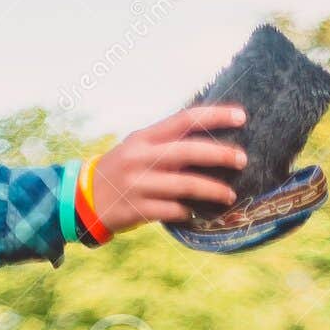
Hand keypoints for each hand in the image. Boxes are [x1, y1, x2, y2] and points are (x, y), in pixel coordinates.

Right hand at [95, 105, 247, 232]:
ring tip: (230, 195)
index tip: (241, 116)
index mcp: (146, 137)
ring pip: (185, 186)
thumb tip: (209, 137)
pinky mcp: (139, 209)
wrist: (86, 199)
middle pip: (188, 152)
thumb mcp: (139, 147)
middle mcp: (142, 157)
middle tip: (243, 159)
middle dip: (220, 155)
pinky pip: (173, 210)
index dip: (214, 116)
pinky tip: (197, 214)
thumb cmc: (123, 170)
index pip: (185, 119)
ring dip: (212, 191)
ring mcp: (140, 184)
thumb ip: (168, 142)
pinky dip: (188, 212)